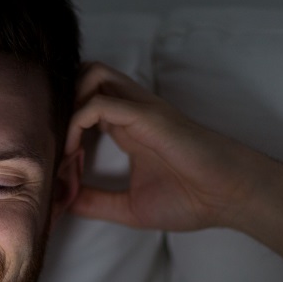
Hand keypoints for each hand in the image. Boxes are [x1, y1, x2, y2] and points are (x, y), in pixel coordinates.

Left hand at [66, 62, 282, 231]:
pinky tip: (73, 153)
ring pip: (90, 74)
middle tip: (52, 144)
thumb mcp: (130, 207)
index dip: (59, 126)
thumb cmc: (192, 199)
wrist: (230, 196)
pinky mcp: (147, 115)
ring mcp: (139, 109)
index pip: (82, 101)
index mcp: (127, 127)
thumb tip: (60, 204)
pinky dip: (77, 122)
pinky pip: (99, 102)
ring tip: (63, 145)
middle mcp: (131, 110)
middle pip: (83, 76)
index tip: (55, 165)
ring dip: (68, 103)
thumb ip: (96, 202)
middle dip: (60, 102)